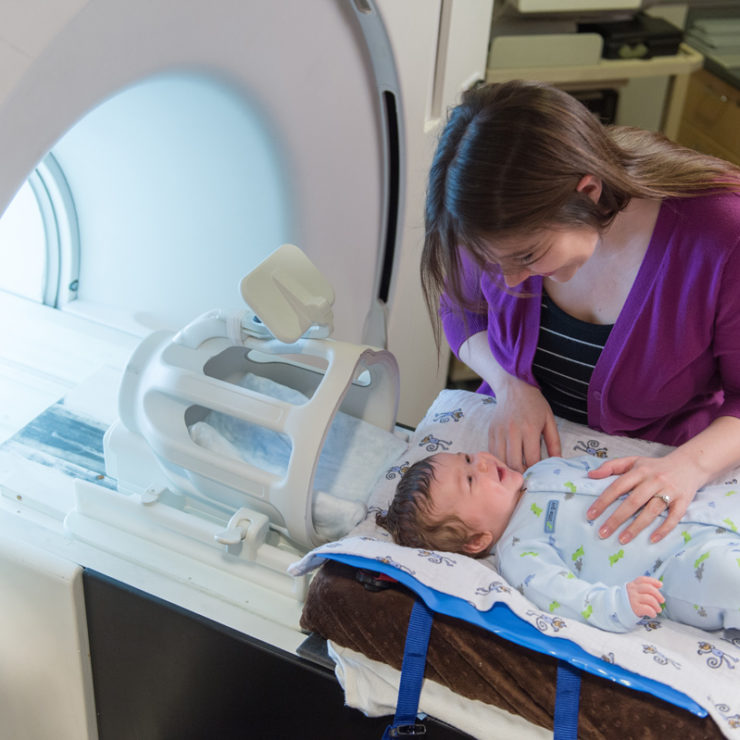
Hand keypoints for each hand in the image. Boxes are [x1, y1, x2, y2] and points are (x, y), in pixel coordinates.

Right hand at [488, 377, 560, 470]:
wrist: (513, 388)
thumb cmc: (534, 404)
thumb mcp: (549, 420)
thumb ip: (554, 442)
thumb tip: (557, 461)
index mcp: (529, 428)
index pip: (531, 459)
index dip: (536, 470)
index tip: (540, 474)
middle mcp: (512, 431)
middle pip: (514, 463)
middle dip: (521, 474)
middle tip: (528, 477)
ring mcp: (499, 432)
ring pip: (501, 460)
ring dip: (509, 469)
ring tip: (517, 471)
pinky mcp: (491, 432)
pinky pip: (493, 452)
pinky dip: (500, 460)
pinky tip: (507, 461)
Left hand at [586, 452, 703, 544]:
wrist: (689, 464)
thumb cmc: (655, 466)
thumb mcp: (633, 461)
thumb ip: (611, 467)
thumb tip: (590, 475)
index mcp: (639, 471)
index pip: (617, 487)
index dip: (603, 501)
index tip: (591, 515)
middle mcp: (654, 480)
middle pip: (633, 502)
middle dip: (616, 519)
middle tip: (602, 533)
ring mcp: (670, 491)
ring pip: (651, 511)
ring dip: (636, 527)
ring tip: (622, 539)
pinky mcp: (684, 500)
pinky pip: (674, 517)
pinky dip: (664, 529)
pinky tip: (652, 539)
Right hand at [626, 576, 663, 618]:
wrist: (619, 610)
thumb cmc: (630, 601)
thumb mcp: (634, 591)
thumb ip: (643, 588)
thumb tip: (657, 586)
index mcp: (633, 585)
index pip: (643, 580)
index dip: (653, 581)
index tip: (660, 584)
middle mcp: (632, 590)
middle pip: (649, 588)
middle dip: (658, 594)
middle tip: (662, 600)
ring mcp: (633, 598)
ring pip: (650, 599)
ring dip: (657, 605)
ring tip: (658, 609)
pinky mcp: (634, 607)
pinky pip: (648, 609)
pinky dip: (653, 612)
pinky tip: (653, 614)